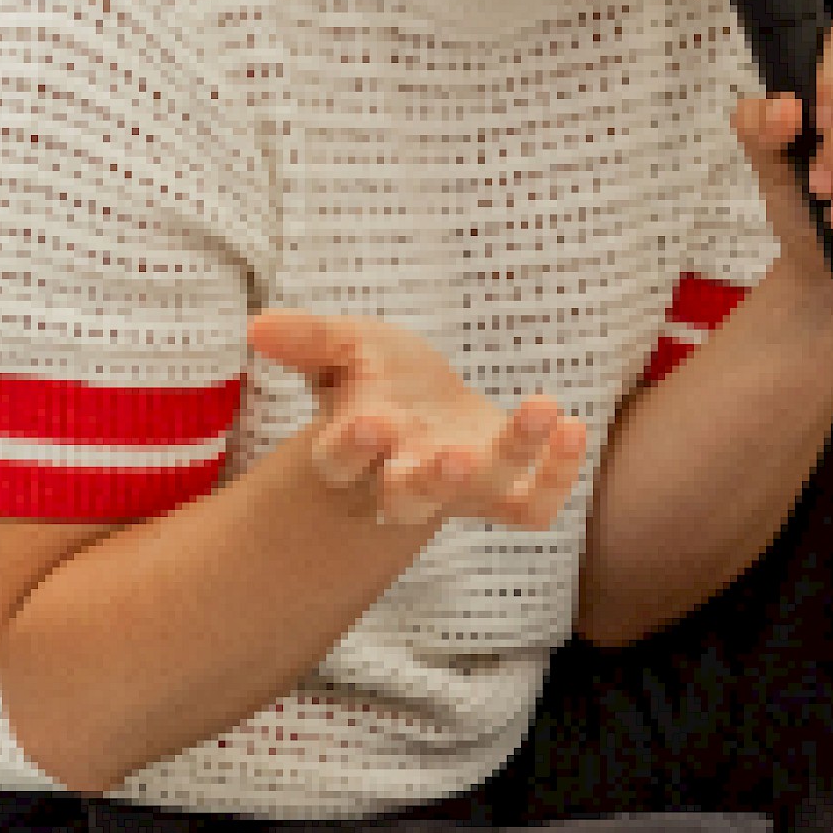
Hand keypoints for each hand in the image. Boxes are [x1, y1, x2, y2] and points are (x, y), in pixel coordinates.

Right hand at [251, 306, 587, 533]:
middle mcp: (401, 479)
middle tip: (451, 455)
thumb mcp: (345, 346)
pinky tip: (575, 427)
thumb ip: (308, 339)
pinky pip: (531, 506)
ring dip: (511, 458)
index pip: (341, 462)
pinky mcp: (502, 489)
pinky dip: (557, 476)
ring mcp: (458, 489)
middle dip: (430, 483)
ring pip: (478, 496)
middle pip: (408, 501)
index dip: (353, 448)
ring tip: (539, 408)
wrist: (418, 405)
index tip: (372, 420)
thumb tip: (257, 325)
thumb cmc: (374, 377)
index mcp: (352, 450)